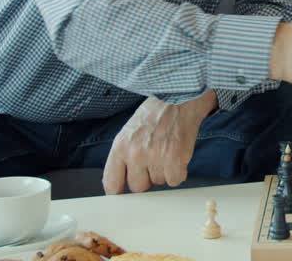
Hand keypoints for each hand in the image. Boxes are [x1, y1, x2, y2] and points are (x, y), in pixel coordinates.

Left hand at [102, 91, 216, 194]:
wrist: (179, 99)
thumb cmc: (155, 114)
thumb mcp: (129, 131)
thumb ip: (122, 156)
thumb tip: (118, 183)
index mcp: (120, 146)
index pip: (111, 183)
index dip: (118, 190)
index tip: (122, 193)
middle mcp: (136, 154)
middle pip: (138, 187)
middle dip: (147, 177)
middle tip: (153, 160)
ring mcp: (156, 158)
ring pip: (159, 182)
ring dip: (164, 171)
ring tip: (167, 150)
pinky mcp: (175, 160)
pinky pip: (175, 180)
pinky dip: (178, 171)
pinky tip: (177, 155)